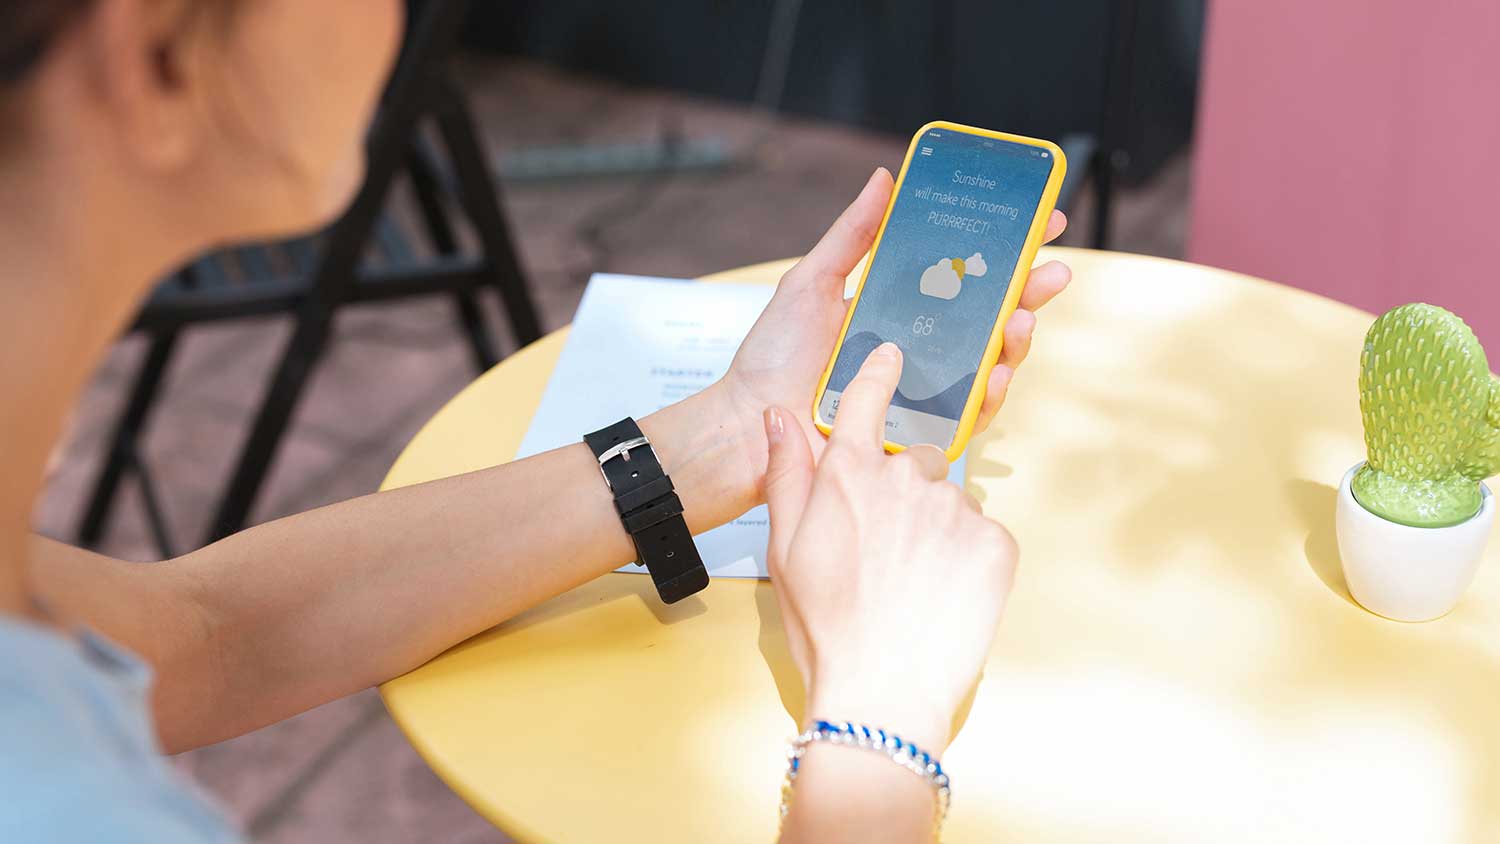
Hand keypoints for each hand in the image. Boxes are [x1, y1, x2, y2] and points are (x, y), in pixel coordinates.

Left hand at [719, 167, 1070, 490]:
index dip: (1005, 248)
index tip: (1040, 219)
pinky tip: (997, 370)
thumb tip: (884, 178)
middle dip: (1030, 289)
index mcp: (899, 305)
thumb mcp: (811, 283)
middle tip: (1053, 269)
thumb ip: (852, 236)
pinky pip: (968, 410)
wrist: (748, 424)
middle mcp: (919, 344)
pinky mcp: (920, 425)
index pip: (964, 272)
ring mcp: (923, 384)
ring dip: (1018, 337)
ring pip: (991, 360)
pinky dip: (989, 391)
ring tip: (1025, 316)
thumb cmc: (773, 358)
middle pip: (990, 314)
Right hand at [761, 343, 1018, 751]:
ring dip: (936, 527)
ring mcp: (957, 509)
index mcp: (851, 474)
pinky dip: (967, 557)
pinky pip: (983, 534)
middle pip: (915, 460)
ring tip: (913, 582)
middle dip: (904, 491)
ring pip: (949, 501)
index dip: (878, 373)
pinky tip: (943, 594)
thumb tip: (778, 417)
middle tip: (885, 550)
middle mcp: (907, 478)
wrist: (880, 692)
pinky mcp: (997, 543)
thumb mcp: (785, 548)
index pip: (867, 400)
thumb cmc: (825, 625)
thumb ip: (787, 474)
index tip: (890, 354)